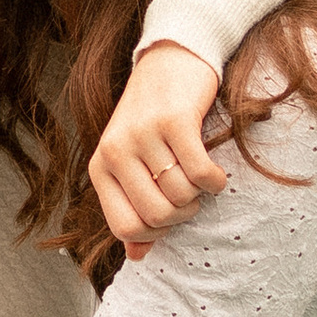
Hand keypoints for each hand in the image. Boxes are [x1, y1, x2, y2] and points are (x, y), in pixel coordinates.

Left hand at [91, 42, 230, 251]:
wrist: (171, 59)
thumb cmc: (154, 118)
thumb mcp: (133, 162)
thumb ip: (134, 208)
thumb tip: (137, 256)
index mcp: (101, 166)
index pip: (124, 228)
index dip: (155, 232)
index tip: (170, 214)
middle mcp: (115, 150)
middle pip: (157, 216)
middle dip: (182, 215)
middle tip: (190, 196)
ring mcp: (143, 134)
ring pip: (181, 196)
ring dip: (200, 194)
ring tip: (198, 175)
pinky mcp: (175, 120)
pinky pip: (201, 175)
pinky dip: (215, 181)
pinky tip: (214, 172)